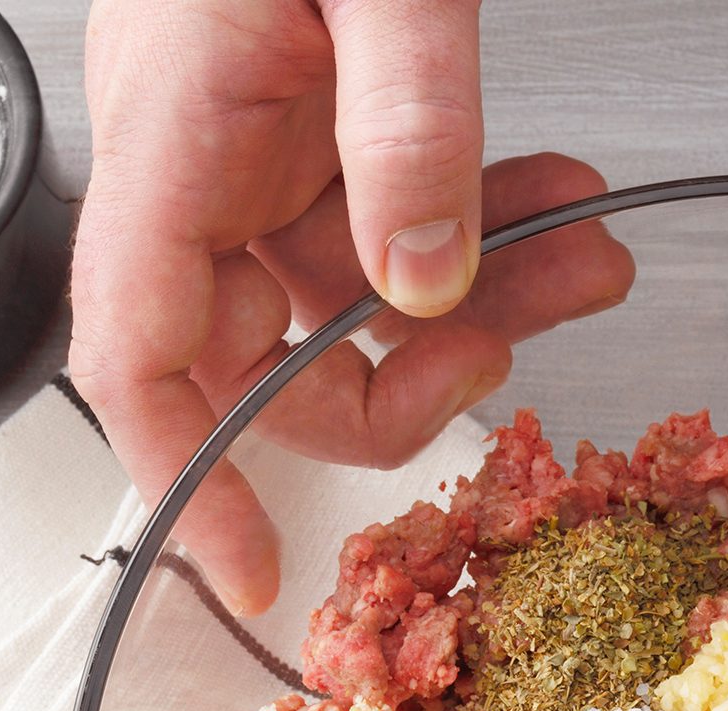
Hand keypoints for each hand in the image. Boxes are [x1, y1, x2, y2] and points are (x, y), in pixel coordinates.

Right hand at [70, 0, 634, 612]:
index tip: (248, 571)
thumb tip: (430, 285)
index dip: (184, 481)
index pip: (140, 354)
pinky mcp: (316, 121)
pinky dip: (482, 225)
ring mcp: (256, 143)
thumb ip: (409, 129)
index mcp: (174, 131)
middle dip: (412, 374)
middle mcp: (199, 156)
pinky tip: (556, 195)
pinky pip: (393, 222)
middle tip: (530, 347)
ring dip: (482, 295)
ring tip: (587, 251)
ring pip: (355, 293)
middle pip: (269, 352)